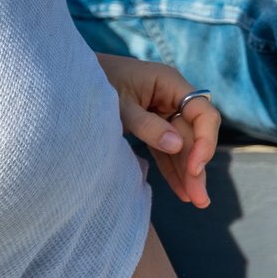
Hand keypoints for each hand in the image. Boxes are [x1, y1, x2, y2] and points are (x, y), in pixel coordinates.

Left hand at [98, 53, 219, 208]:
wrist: (71, 76)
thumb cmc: (95, 82)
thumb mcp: (118, 103)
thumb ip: (145, 124)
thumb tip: (176, 146)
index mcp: (170, 83)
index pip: (203, 114)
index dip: (205, 141)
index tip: (195, 167)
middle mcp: (172, 98)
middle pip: (193, 135)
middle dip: (196, 167)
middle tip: (200, 199)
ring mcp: (163, 113)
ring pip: (182, 147)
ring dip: (187, 173)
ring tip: (196, 201)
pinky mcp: (151, 126)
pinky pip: (166, 150)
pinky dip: (172, 169)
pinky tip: (181, 191)